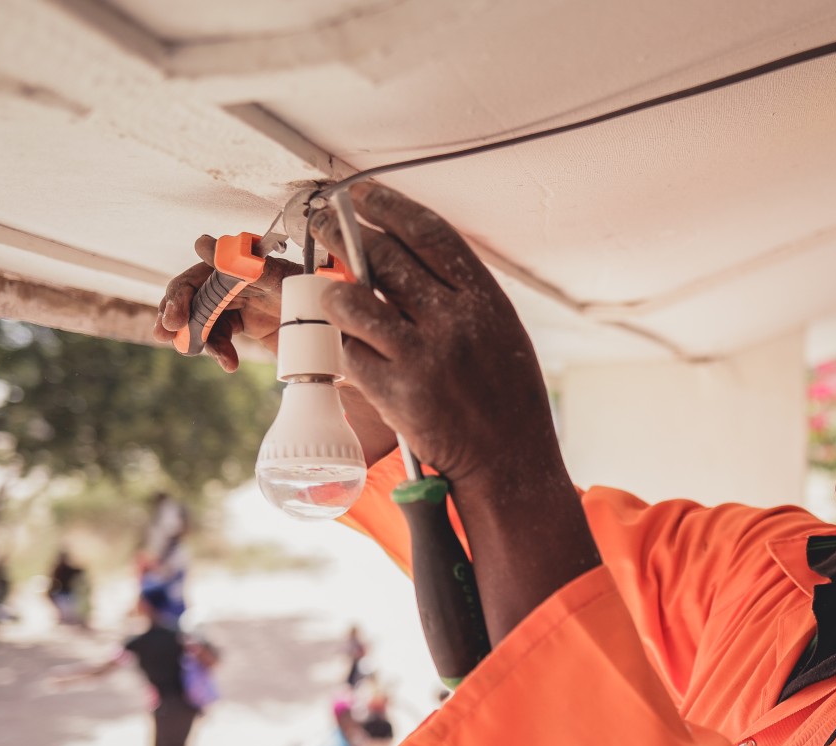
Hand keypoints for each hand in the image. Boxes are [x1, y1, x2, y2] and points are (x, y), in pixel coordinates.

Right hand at [152, 235, 300, 370]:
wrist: (337, 330)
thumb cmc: (314, 294)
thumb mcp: (284, 280)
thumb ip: (248, 264)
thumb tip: (202, 242)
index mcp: (242, 266)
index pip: (200, 276)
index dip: (181, 295)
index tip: (173, 318)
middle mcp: (235, 280)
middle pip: (191, 295)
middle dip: (175, 315)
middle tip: (166, 334)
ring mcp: (237, 301)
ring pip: (200, 317)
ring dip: (192, 336)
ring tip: (189, 351)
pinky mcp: (241, 321)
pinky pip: (218, 335)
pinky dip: (218, 350)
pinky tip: (228, 364)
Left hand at [310, 183, 554, 487]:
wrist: (510, 462)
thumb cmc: (507, 399)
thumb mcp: (500, 333)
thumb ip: (458, 296)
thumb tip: (405, 258)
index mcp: (484, 301)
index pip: (429, 234)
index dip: (389, 206)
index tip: (361, 194)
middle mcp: (454, 322)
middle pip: (384, 258)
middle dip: (344, 235)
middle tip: (325, 224)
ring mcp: (423, 357)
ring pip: (354, 302)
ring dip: (336, 294)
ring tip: (333, 295)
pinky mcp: (397, 393)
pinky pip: (352, 354)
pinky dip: (348, 349)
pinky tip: (356, 352)